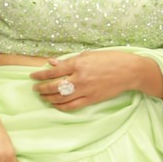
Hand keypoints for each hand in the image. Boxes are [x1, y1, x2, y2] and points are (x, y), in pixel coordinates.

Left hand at [32, 51, 162, 109]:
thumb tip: (52, 63)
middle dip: (41, 88)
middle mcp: (79, 78)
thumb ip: (69, 60)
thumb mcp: (89, 55)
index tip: (33, 76)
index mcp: (78, 64)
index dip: (40, 75)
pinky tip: (55, 105)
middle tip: (35, 88)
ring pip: (61, 98)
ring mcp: (85, 90)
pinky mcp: (91, 100)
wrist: (129, 71)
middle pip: (53, 86)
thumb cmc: (110, 59)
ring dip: (49, 98)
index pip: (53, 71)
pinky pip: (72, 106)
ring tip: (43, 96)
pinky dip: (61, 106)